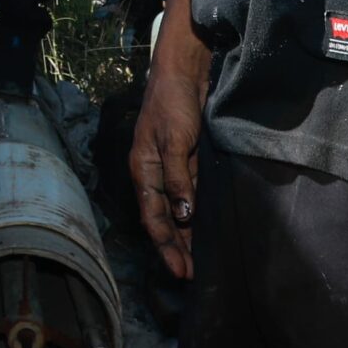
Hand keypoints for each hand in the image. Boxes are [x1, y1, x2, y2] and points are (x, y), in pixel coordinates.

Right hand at [129, 66, 204, 278]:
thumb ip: (178, 178)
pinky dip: (195, 213)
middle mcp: (154, 174)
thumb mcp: (174, 140)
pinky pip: (190, 195)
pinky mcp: (187, 161)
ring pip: (178, 210)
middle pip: (164, 219)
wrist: (183, 72)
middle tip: (189, 274)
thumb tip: (184, 214)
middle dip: (174, 247)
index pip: (154, 218)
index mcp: (144, 170)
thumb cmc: (172, 103)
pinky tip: (203, 227)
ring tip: (197, 260)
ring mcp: (171, 168)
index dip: (166, 245)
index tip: (180, 269)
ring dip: (186, 234)